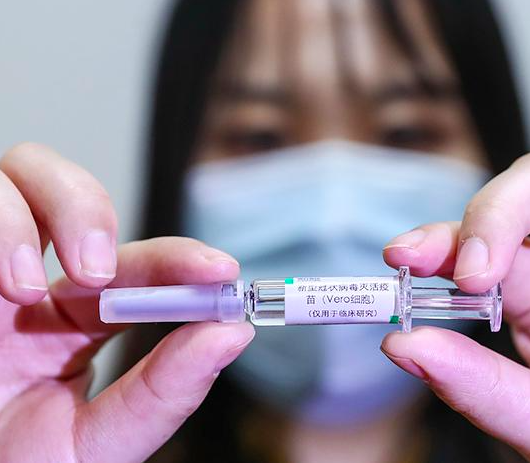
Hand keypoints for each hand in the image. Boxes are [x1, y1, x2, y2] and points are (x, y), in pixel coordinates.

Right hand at [0, 143, 254, 462]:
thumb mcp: (99, 443)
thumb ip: (162, 392)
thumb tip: (233, 335)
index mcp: (72, 322)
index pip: (134, 266)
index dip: (177, 258)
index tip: (219, 270)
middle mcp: (29, 286)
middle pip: (67, 191)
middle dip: (87, 208)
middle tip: (94, 271)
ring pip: (14, 176)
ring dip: (27, 217)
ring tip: (24, 287)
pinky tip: (0, 288)